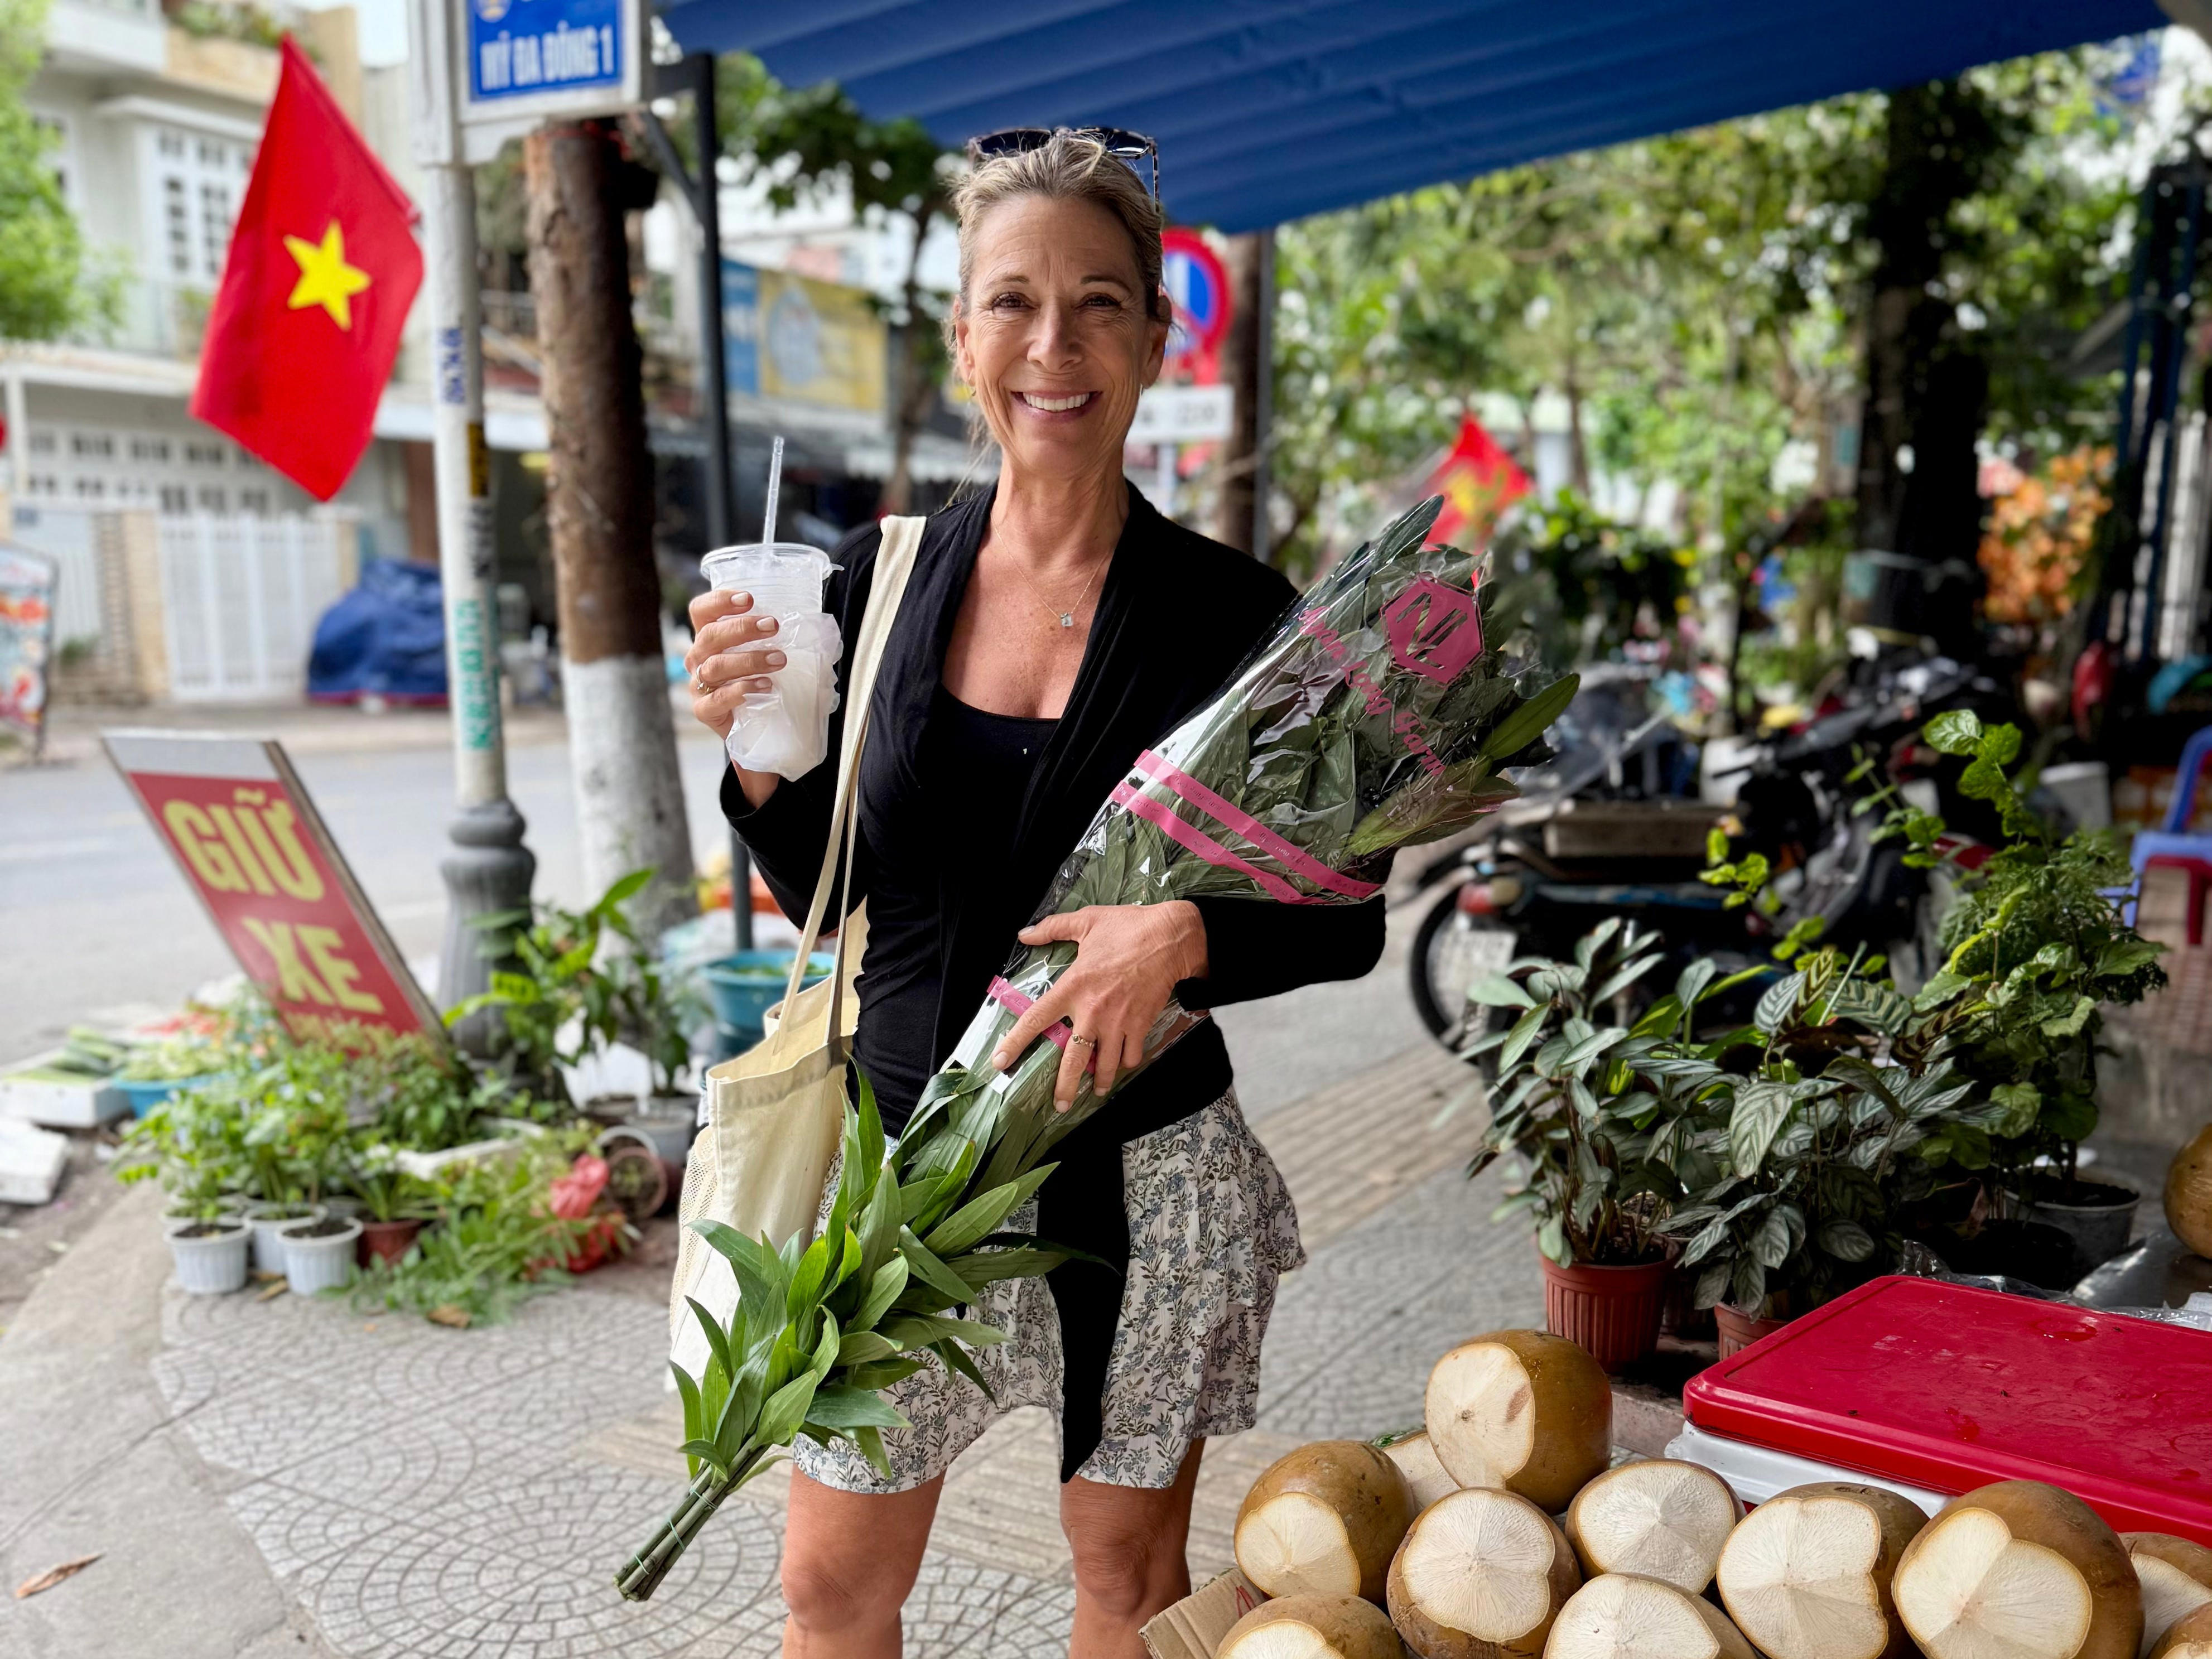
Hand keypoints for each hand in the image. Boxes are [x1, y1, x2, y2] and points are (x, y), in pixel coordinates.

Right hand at [686, 588, 786, 806]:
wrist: (754, 729)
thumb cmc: (760, 683)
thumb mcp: (763, 656)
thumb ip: (773, 639)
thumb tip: (816, 622)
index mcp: (708, 639)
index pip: (701, 611)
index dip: (720, 601)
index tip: (749, 599)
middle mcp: (698, 659)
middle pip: (710, 636)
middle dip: (742, 628)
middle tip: (773, 626)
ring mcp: (698, 685)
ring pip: (715, 666)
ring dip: (749, 659)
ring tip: (778, 659)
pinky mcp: (704, 710)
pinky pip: (717, 698)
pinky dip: (741, 690)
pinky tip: (764, 686)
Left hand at [989, 902, 1207, 1108]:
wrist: (1171, 938)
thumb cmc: (1128, 927)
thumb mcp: (1086, 921)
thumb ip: (1052, 928)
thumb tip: (1024, 933)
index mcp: (1073, 986)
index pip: (1036, 1019)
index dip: (1015, 1043)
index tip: (1001, 1062)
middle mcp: (1093, 1011)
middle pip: (1074, 1060)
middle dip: (1065, 1087)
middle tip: (1060, 1104)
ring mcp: (1118, 1022)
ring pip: (1107, 1065)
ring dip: (1100, 1082)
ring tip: (1095, 1092)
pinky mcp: (1141, 1025)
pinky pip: (1131, 1055)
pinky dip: (1126, 1063)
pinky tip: (1122, 1065)